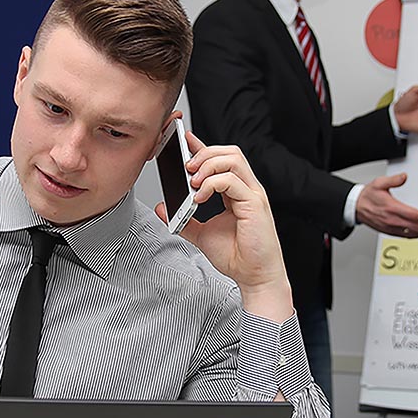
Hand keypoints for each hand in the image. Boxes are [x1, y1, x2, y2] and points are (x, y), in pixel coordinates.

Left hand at [155, 131, 291, 322]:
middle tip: (186, 166)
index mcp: (237, 192)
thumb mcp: (201, 234)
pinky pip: (232, 181)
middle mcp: (247, 189)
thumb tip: (163, 207)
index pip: (221, 160)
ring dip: (208, 165)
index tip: (183, 141)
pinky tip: (199, 196)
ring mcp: (252, 195)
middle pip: (230, 152)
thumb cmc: (237, 256)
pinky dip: (212, 184)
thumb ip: (184, 219)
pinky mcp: (254, 204)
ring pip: (233, 160)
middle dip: (205, 153)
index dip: (202, 147)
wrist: (254, 276)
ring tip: (192, 180)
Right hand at [355, 173, 417, 237]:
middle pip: (417, 227)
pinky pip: (408, 236)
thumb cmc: (368, 197)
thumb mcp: (379, 183)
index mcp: (392, 209)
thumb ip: (393, 180)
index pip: (414, 215)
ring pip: (414, 234)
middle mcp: (393, 221)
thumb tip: (404, 177)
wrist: (356, 207)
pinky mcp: (391, 232)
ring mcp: (392, 228)